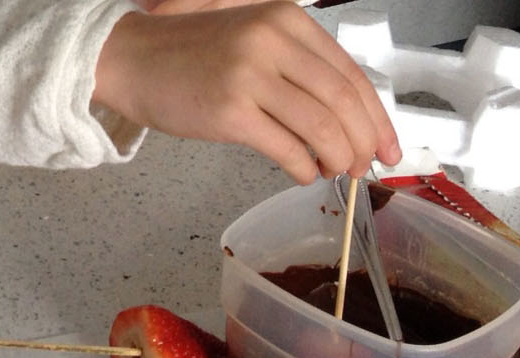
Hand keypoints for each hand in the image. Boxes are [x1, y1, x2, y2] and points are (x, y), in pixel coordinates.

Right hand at [94, 3, 400, 183]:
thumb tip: (344, 120)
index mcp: (286, 21)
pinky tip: (304, 174)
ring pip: (321, 126)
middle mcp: (272, 42)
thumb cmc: (189, 57)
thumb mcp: (253, 41)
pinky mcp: (230, 111)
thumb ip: (296, 68)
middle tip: (367, 168)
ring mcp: (250, 75)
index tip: (389, 146)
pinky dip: (304, 167)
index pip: (351, 73)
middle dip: (364, 142)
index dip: (377, 116)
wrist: (131, 60)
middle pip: (343, 101)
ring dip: (338, 157)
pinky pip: (286, 147)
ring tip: (336, 172)